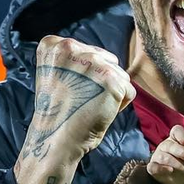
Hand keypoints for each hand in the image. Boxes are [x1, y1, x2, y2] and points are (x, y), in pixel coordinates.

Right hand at [14, 35, 136, 183]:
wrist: (57, 138)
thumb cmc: (58, 113)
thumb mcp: (59, 75)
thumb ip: (75, 61)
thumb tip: (107, 59)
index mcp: (54, 44)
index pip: (88, 52)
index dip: (85, 75)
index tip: (70, 90)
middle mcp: (71, 47)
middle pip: (106, 60)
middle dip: (101, 82)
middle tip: (82, 100)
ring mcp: (92, 61)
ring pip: (120, 75)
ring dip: (112, 93)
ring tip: (91, 106)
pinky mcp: (110, 78)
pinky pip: (129, 91)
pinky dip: (120, 105)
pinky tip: (101, 112)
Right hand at [147, 125, 183, 183]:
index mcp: (175, 139)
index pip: (176, 131)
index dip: (182, 136)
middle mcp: (164, 146)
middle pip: (168, 145)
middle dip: (180, 152)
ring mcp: (157, 156)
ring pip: (162, 157)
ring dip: (175, 163)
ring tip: (183, 169)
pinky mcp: (153, 168)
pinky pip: (152, 167)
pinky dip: (161, 168)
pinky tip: (170, 170)